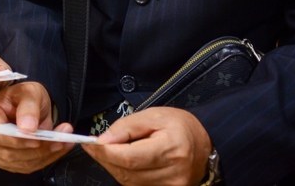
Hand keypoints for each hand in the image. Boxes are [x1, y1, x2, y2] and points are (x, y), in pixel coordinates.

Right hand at [0, 82, 73, 172]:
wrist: (26, 105)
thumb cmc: (24, 95)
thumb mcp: (28, 91)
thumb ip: (28, 107)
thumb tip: (28, 128)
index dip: (16, 140)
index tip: (37, 139)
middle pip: (9, 153)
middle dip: (37, 149)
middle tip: (60, 139)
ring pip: (20, 162)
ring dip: (44, 155)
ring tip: (63, 142)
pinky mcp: (8, 161)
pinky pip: (26, 166)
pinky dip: (45, 159)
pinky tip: (58, 148)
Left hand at [82, 107, 211, 185]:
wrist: (204, 143)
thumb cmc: (180, 126)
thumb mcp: (153, 115)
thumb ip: (127, 127)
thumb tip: (104, 140)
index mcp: (171, 150)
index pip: (129, 158)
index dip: (105, 152)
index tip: (90, 143)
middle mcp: (172, 174)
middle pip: (126, 172)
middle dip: (105, 159)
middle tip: (94, 146)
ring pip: (128, 182)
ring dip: (114, 167)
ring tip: (110, 151)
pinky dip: (125, 174)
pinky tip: (123, 162)